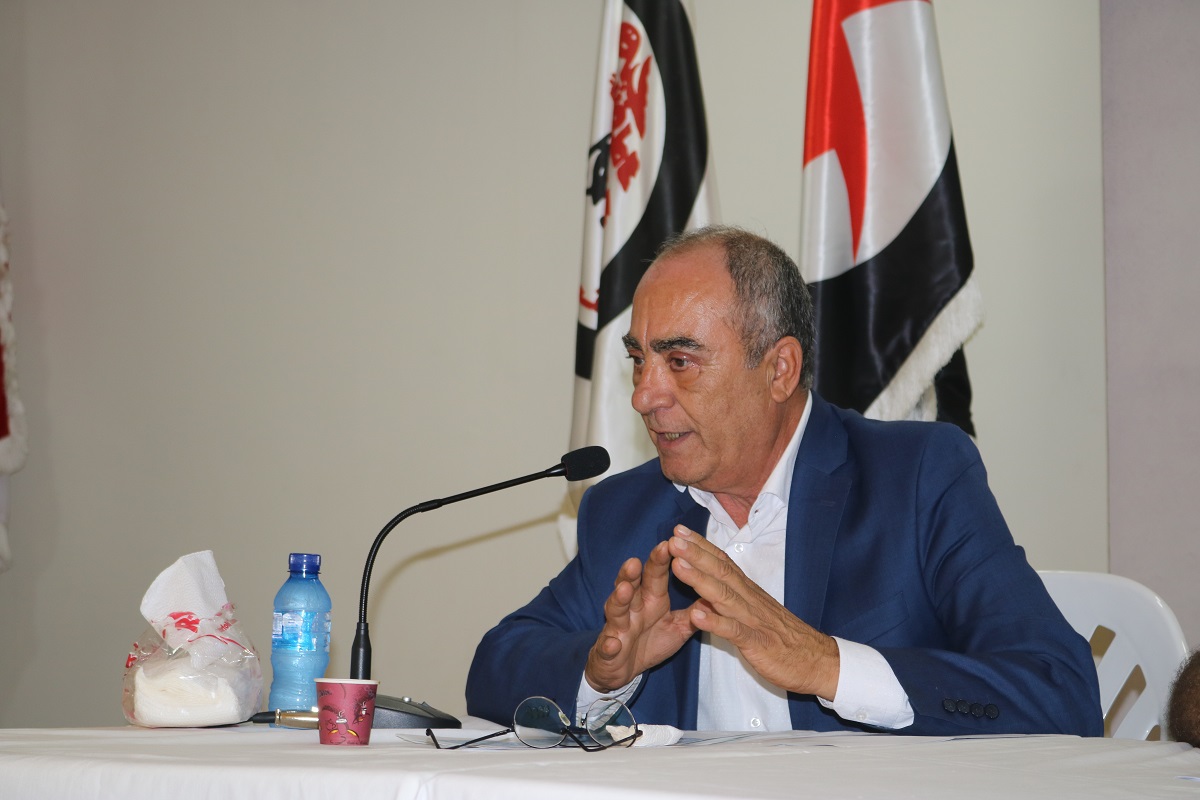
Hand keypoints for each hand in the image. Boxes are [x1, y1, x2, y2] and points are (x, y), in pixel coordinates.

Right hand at [584, 539, 698, 691]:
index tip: (670, 542)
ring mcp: (618, 627)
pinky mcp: (608, 650)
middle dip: (632, 573)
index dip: (660, 559)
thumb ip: (696, 609)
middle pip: (630, 585)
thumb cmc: (651, 641)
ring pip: (615, 610)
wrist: (624, 669)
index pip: (655, 574)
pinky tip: (612, 642)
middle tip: (636, 560)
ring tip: (624, 590)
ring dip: (618, 600)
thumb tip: (718, 591)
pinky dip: (608, 645)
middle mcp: (632, 608)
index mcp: (651, 599)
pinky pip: (607, 647)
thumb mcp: (679, 626)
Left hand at [667, 525, 840, 699]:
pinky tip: (696, 614)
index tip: (679, 531)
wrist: (817, 661)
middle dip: (696, 554)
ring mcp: (754, 620)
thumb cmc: (783, 638)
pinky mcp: (758, 643)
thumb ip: (732, 600)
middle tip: (674, 538)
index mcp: (749, 592)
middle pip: (721, 572)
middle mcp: (750, 600)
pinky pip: (734, 630)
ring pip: (724, 595)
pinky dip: (715, 622)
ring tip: (678, 565)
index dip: (701, 547)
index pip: (723, 563)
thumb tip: (705, 590)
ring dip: (700, 579)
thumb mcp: (755, 614)